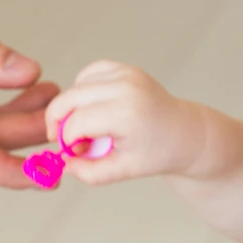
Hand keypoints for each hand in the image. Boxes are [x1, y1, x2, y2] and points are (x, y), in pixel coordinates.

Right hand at [43, 60, 206, 184]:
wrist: (184, 133)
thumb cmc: (156, 153)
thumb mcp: (124, 171)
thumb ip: (90, 172)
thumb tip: (62, 164)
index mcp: (126, 113)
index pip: (77, 122)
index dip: (66, 140)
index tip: (73, 153)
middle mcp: (125, 87)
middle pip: (70, 98)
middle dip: (58, 120)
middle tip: (65, 140)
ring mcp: (126, 74)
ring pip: (76, 86)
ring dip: (71, 107)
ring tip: (86, 128)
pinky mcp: (125, 69)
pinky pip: (89, 74)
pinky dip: (83, 91)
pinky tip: (92, 109)